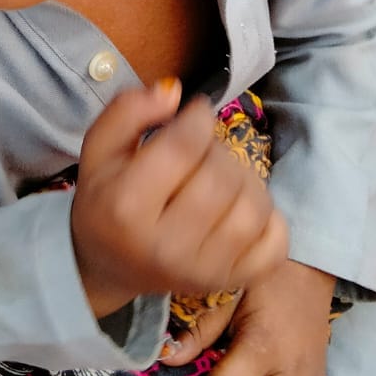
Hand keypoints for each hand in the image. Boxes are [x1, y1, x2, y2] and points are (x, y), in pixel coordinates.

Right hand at [71, 80, 288, 321]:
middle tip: (201, 152)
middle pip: (221, 177)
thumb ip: (128, 110)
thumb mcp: (100, 148)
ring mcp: (203, 271)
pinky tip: (240, 209)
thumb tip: (174, 93)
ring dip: (245, 179)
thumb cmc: (106, 200)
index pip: (185, 146)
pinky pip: (275, 243)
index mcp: (127, 208)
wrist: (107, 266)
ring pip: (254, 207)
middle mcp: (167, 246)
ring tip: (221, 178)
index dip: (199, 118)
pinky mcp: (231, 282)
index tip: (195, 115)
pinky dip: (270, 218)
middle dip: (218, 149)